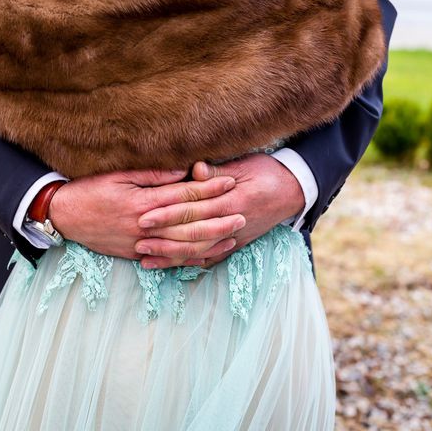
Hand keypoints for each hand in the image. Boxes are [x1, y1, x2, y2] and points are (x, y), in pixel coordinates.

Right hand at [48, 168, 238, 265]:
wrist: (63, 216)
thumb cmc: (90, 189)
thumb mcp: (117, 175)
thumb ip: (151, 174)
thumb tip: (181, 170)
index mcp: (143, 202)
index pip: (184, 195)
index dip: (209, 189)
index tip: (230, 182)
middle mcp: (145, 226)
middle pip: (189, 224)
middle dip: (218, 219)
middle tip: (242, 214)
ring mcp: (141, 243)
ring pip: (182, 246)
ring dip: (209, 242)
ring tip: (232, 237)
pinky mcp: (136, 254)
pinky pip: (167, 259)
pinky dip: (188, 259)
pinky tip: (205, 256)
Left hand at [135, 154, 304, 268]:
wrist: (294, 189)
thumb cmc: (267, 171)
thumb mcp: (244, 164)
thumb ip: (217, 170)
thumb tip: (195, 168)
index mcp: (229, 199)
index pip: (191, 208)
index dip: (166, 213)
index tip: (143, 216)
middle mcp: (230, 222)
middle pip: (190, 234)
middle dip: (162, 239)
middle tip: (137, 241)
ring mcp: (234, 237)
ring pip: (198, 251)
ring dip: (171, 256)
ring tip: (146, 259)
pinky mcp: (237, 244)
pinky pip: (211, 258)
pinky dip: (191, 264)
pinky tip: (172, 267)